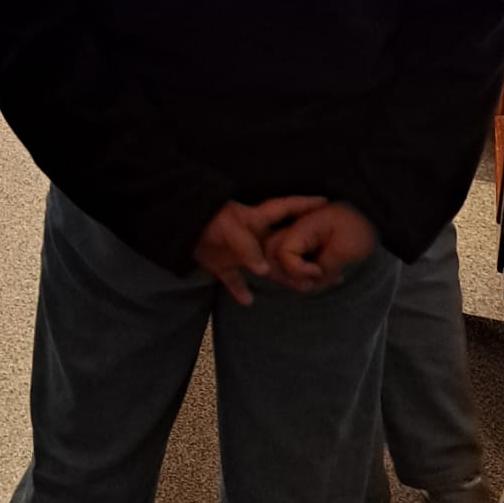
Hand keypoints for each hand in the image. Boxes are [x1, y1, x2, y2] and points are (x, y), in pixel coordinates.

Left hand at [195, 197, 327, 305]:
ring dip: (274, 274)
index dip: (305, 204)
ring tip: (295, 285)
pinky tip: (248, 300)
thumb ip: (247, 247)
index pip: (285, 209)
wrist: (177, 229)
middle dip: (296, 249)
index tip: (326, 202)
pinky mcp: (220, 264)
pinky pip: (234, 280)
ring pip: (261, 264)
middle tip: (318, 258)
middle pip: (279, 242)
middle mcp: (250, 235)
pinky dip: (240, 290)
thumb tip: (264, 270)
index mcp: (255, 219)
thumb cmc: (207, 221)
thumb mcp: (229, 228)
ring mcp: (237, 251)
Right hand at [262, 203, 377, 292]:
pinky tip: (326, 278)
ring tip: (321, 281)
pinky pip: (293, 261)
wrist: (372, 217)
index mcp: (302, 227)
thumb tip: (312, 280)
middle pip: (272, 255)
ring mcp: (298, 237)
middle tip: (312, 283)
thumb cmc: (359, 228)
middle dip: (288, 275)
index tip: (319, 271)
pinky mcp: (305, 245)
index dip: (297, 269)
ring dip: (296, 277)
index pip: (282, 252)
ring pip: (279, 261)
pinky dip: (304, 273)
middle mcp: (294, 231)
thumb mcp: (345, 249)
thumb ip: (324, 265)